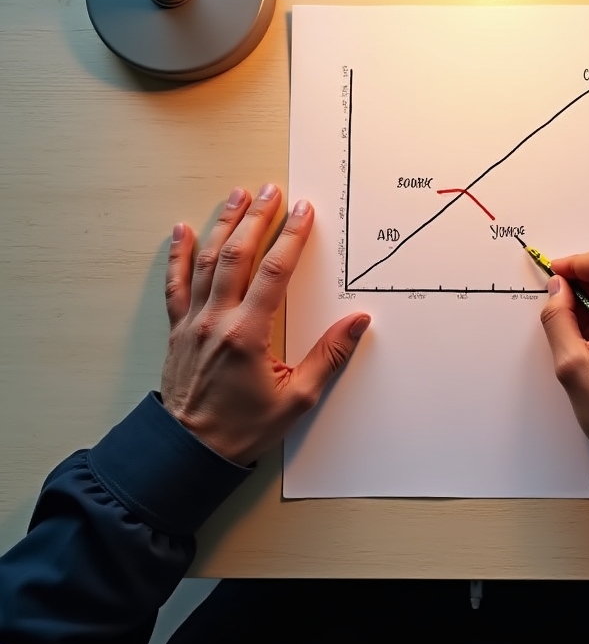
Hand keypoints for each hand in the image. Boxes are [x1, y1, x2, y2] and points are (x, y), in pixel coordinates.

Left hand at [161, 184, 369, 464]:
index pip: (273, 272)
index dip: (290, 238)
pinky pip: (175, 284)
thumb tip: (358, 323)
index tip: (302, 212)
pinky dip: (176, 255)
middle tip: (271, 190)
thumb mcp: (296, 399)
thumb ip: (329, 356)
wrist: (187, 453)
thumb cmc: (242, 429)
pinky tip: (179, 230)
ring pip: (205, 262)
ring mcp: (193, 323)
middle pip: (237, 256)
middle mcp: (216, 321)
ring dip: (222, 225)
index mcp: (247, 335)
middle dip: (256, 218)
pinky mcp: (178, 330)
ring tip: (236, 196)